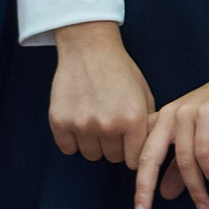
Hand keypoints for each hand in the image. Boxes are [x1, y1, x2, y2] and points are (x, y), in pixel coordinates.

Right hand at [48, 21, 156, 166]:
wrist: (89, 48)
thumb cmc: (120, 70)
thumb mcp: (144, 93)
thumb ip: (148, 123)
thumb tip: (149, 148)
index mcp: (133, 118)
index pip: (136, 159)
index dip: (134, 152)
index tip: (130, 144)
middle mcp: (108, 125)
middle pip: (113, 158)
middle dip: (115, 146)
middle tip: (111, 125)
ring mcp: (82, 124)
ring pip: (91, 155)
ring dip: (94, 143)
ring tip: (95, 120)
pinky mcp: (60, 122)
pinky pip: (68, 149)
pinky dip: (73, 140)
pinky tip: (79, 121)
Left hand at [132, 63, 208, 208]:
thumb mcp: (197, 141)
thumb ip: (179, 165)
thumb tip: (165, 194)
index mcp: (162, 120)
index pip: (143, 155)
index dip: (140, 182)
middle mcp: (170, 115)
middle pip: (151, 156)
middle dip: (145, 187)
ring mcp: (188, 112)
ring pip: (185, 158)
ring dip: (195, 186)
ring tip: (204, 205)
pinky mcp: (208, 113)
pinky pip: (205, 150)